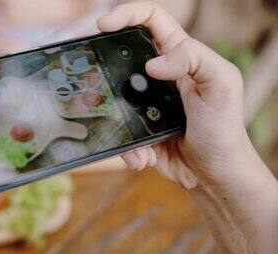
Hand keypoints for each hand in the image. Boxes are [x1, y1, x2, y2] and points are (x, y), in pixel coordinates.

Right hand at [98, 1, 248, 188]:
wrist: (213, 172)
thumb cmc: (223, 127)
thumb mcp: (222, 84)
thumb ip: (194, 59)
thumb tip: (152, 64)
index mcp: (179, 55)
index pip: (150, 19)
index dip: (126, 14)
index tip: (102, 24)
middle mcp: (157, 75)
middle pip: (120, 54)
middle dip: (103, 65)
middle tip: (94, 79)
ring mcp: (143, 102)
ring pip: (111, 97)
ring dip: (113, 116)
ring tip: (134, 138)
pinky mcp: (135, 127)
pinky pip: (117, 131)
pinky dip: (128, 148)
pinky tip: (144, 156)